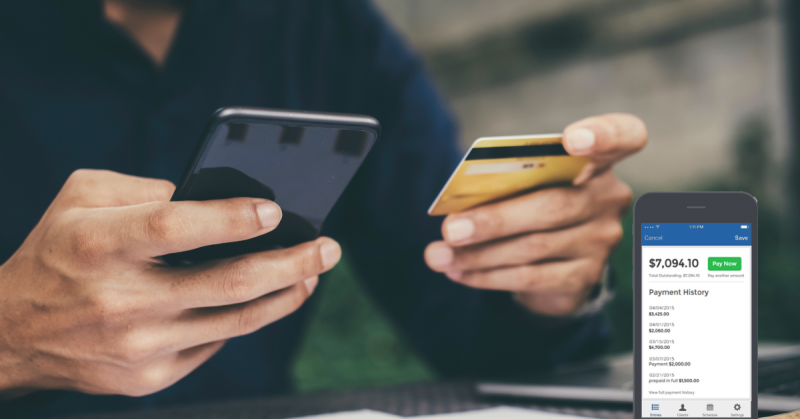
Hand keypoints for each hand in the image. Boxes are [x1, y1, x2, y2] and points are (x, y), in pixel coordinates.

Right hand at [0, 170, 340, 396]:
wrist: (13, 333)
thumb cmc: (57, 252)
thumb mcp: (81, 198)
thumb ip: (144, 186)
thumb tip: (213, 196)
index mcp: (98, 245)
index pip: (176, 229)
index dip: (231, 219)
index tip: (276, 210)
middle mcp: (120, 300)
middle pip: (227, 282)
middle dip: (291, 263)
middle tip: (328, 247)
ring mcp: (138, 346)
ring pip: (236, 320)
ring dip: (286, 294)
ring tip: (314, 272)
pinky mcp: (148, 377)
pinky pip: (214, 343)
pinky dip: (244, 318)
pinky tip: (264, 298)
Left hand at [424, 113, 646, 315]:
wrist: (554, 262)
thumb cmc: (532, 203)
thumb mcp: (525, 184)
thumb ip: (505, 184)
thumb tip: (457, 212)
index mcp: (599, 160)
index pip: (623, 136)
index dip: (602, 135)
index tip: (573, 139)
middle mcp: (609, 199)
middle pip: (552, 207)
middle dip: (494, 220)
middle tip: (450, 229)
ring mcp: (601, 241)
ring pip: (533, 248)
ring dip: (478, 254)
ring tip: (439, 255)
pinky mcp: (585, 277)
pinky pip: (530, 278)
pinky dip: (486, 276)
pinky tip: (458, 273)